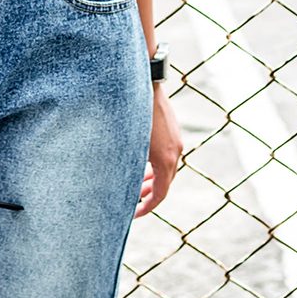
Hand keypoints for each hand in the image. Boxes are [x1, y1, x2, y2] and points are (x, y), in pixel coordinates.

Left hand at [134, 84, 183, 216]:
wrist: (145, 81)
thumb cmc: (130, 115)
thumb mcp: (127, 148)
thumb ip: (127, 170)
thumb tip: (120, 190)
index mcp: (166, 159)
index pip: (161, 194)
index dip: (147, 208)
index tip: (134, 215)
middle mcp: (176, 151)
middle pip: (166, 183)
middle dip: (149, 196)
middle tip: (134, 203)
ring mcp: (176, 139)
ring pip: (167, 169)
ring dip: (153, 181)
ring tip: (138, 187)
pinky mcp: (173, 129)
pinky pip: (167, 156)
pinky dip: (156, 166)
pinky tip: (141, 164)